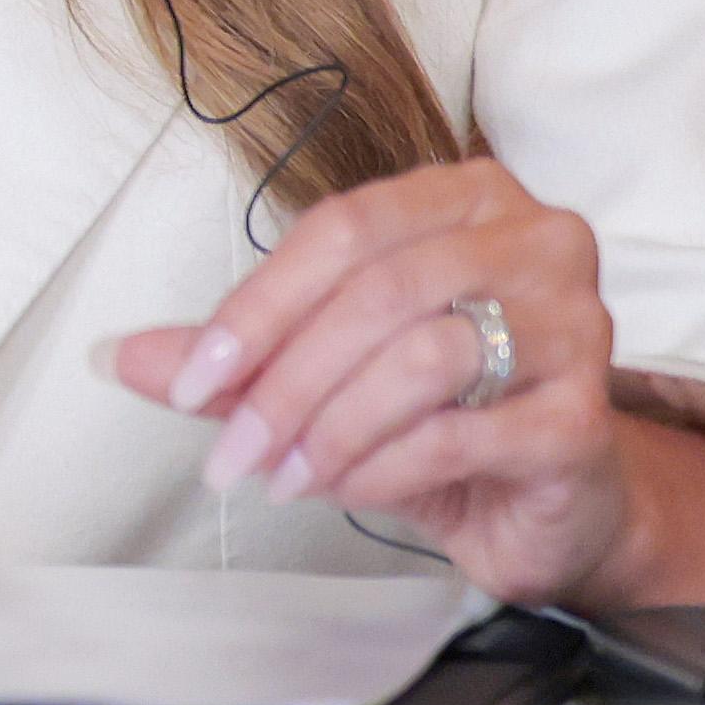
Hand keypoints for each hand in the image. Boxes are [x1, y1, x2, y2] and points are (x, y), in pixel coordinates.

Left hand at [100, 157, 704, 611]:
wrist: (548, 505)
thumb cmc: (440, 416)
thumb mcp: (324, 376)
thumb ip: (234, 359)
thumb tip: (121, 356)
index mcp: (470, 198)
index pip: (345, 229)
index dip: (256, 305)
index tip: (189, 379)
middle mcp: (539, 243)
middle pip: (380, 292)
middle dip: (283, 381)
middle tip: (228, 452)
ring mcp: (577, 326)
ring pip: (423, 357)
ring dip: (328, 427)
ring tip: (282, 475)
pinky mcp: (584, 418)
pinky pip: (458, 433)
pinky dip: (380, 467)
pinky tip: (343, 489)